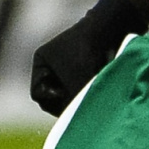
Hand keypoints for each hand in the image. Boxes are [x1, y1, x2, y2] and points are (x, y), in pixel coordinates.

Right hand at [30, 0, 148, 116]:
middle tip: (82, 96)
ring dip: (80, 92)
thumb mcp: (77, 82)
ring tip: (93, 84)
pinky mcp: (83, 64)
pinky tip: (98, 80)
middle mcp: (51, 62)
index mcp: (41, 61)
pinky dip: (88, 86)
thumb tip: (75, 121)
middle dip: (68, 99)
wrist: (110, 26)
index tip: (69, 97)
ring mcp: (67, 63)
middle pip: (53, 96)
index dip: (52, 102)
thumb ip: (72, 105)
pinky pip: (81, 84)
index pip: (38, 95)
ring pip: (69, 91)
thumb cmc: (88, 53)